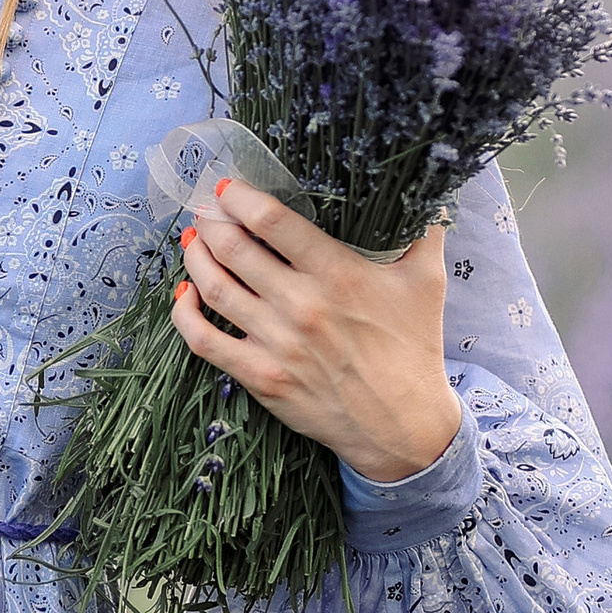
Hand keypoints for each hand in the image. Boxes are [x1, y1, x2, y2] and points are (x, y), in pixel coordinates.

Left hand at [172, 181, 463, 486]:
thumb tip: (424, 194)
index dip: (240, 197)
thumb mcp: (427, 282)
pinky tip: (185, 292)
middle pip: (234, 248)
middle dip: (211, 220)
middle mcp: (301, 306)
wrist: (404, 426)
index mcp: (338, 275)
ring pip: (214, 287)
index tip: (228, 186)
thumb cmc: (414, 348)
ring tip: (193, 239)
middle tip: (205, 208)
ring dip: (195, 256)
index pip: (273, 221)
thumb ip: (421, 232)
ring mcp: (277, 344)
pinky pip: (205, 341)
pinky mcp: (262, 377)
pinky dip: (184, 313)